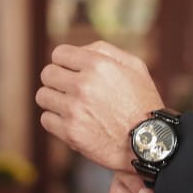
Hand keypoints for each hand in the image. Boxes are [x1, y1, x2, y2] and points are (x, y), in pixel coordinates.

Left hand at [35, 41, 162, 171]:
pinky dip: (56, 120)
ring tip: (70, 104)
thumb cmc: (143, 102)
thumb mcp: (134, 66)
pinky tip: (72, 120)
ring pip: (43, 96)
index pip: (59, 53)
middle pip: (47, 74)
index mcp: (98, 65)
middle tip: (69, 88)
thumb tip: (78, 51)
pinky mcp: (70, 132)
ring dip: (54, 99)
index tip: (70, 69)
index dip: (65, 61)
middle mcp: (83, 85)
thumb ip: (104, 51)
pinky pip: (46, 119)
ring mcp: (75, 110)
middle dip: (57, 79)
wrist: (150, 142)